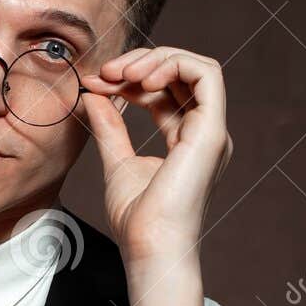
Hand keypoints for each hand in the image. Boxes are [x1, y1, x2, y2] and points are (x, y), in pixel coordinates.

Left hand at [78, 46, 232, 267]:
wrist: (150, 245)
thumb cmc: (137, 219)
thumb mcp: (115, 161)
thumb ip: (109, 126)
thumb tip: (93, 93)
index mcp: (186, 141)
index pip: (162, 93)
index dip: (128, 80)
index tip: (94, 83)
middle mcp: (203, 133)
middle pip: (178, 77)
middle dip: (138, 65)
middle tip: (103, 74)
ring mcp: (211, 131)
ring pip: (195, 67)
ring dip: (155, 60)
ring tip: (120, 73)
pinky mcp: (212, 131)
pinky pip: (206, 74)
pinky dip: (173, 64)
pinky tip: (139, 77)